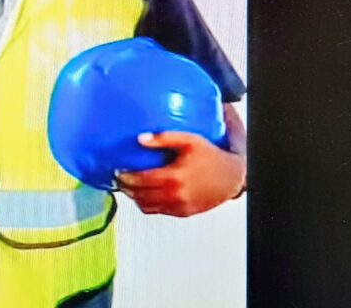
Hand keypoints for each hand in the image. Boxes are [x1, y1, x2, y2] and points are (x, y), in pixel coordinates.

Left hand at [116, 131, 245, 216]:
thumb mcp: (188, 140)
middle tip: (119, 178)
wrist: (232, 177)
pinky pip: (159, 211)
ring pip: (147, 207)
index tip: (117, 170)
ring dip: (135, 197)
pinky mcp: (184, 212)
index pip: (141, 181)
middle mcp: (176, 195)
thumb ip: (163, 138)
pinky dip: (148, 204)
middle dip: (126, 188)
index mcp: (174, 177)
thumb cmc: (212, 157)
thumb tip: (141, 138)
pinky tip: (146, 193)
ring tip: (130, 186)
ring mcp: (179, 206)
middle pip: (140, 196)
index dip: (125, 177)